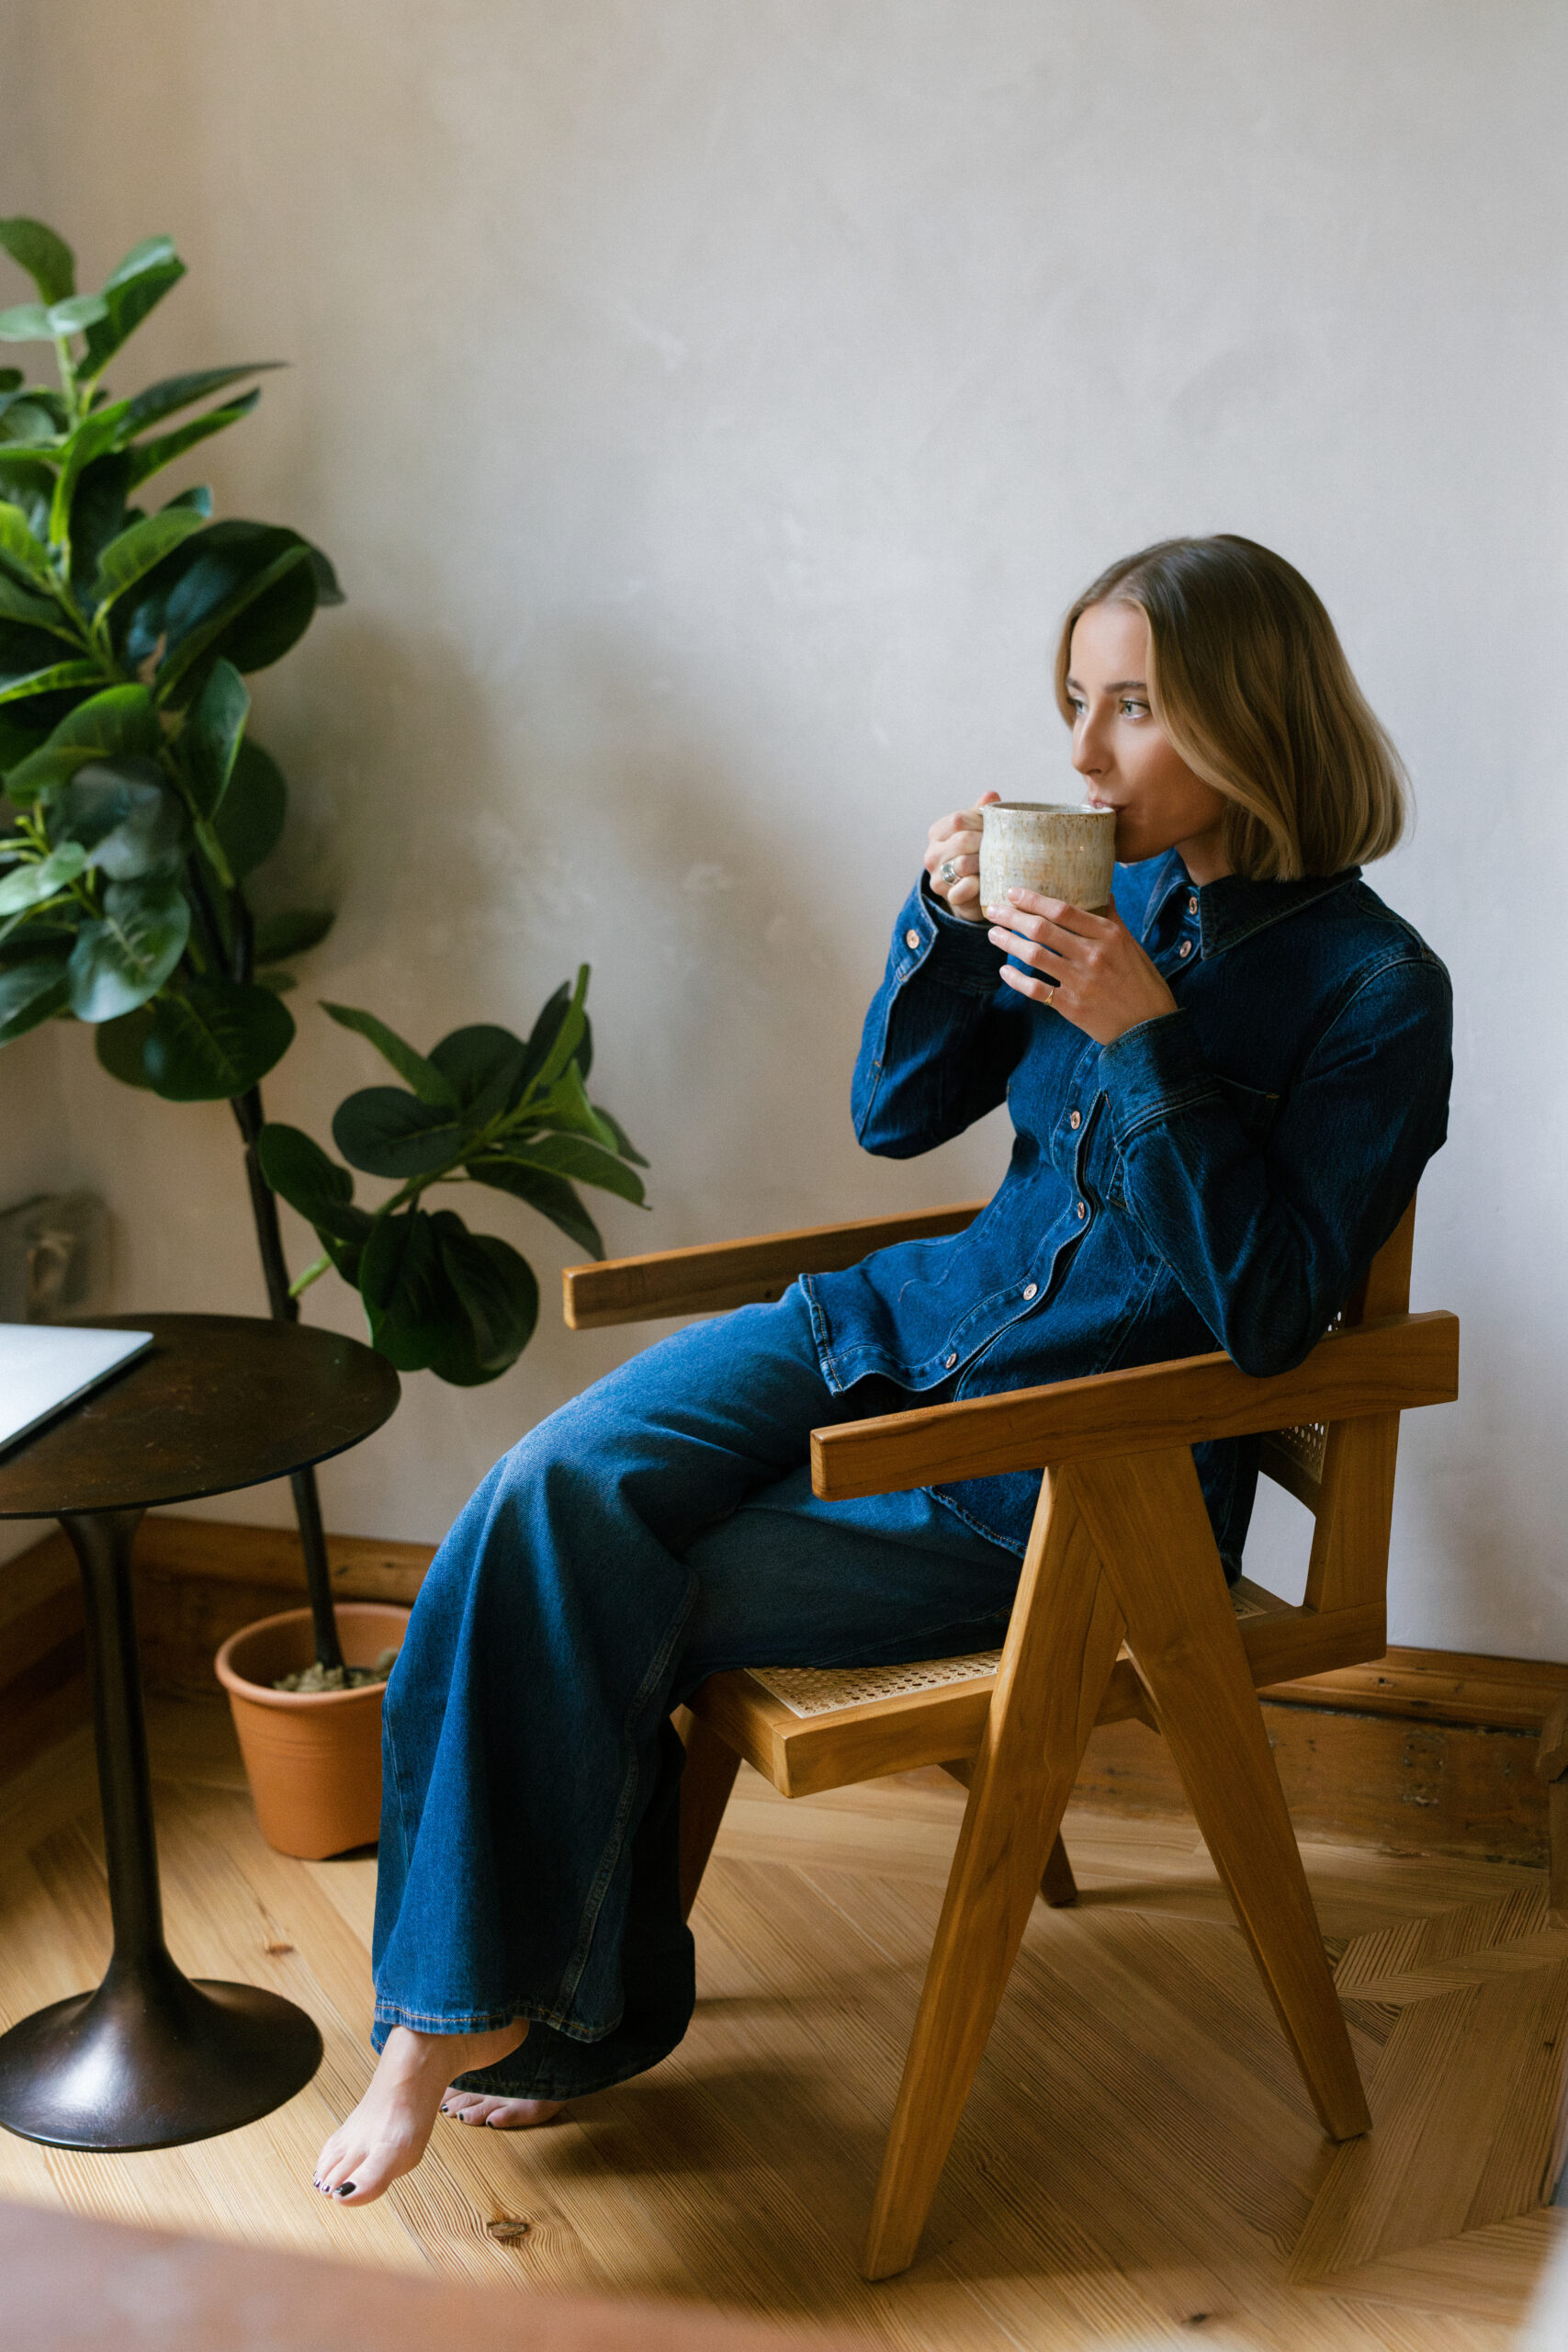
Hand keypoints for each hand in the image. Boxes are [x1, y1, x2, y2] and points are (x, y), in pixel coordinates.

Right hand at [924, 790, 998, 922]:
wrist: (971, 893)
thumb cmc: (974, 855)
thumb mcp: (976, 831)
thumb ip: (981, 813)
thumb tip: (991, 795)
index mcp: (937, 833)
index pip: (958, 819)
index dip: (980, 822)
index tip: (995, 828)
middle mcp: (932, 854)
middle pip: (962, 840)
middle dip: (986, 842)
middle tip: (1002, 846)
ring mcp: (937, 878)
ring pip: (963, 864)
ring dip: (985, 863)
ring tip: (996, 864)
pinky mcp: (948, 897)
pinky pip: (965, 889)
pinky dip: (978, 885)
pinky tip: (985, 882)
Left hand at [986, 888, 1177, 1044]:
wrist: (1150, 1026)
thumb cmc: (1141, 982)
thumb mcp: (1132, 946)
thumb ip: (1113, 919)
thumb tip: (1104, 892)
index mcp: (1109, 935)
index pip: (1063, 910)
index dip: (1033, 900)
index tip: (1012, 893)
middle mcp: (1093, 955)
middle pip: (1042, 929)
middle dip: (1012, 917)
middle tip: (992, 911)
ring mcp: (1081, 981)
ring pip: (1034, 955)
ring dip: (1008, 943)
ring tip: (993, 934)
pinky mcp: (1072, 1006)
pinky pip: (1036, 989)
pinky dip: (1016, 980)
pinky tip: (1004, 971)